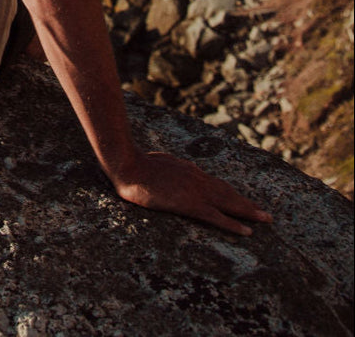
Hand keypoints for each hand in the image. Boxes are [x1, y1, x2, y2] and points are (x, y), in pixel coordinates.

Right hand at [108, 150, 272, 235]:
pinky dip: (233, 224)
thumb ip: (175, 169)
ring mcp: (195, 191)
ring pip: (229, 203)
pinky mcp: (189, 204)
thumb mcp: (162, 163)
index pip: (217, 184)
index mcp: (190, 171)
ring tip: (265, 219)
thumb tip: (180, 171)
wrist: (129, 165)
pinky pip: (217, 216)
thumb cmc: (138, 165)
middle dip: (248, 204)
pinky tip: (247, 231)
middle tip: (266, 214)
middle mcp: (198, 179)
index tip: (246, 201)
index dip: (233, 194)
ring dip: (249, 212)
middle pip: (229, 193)